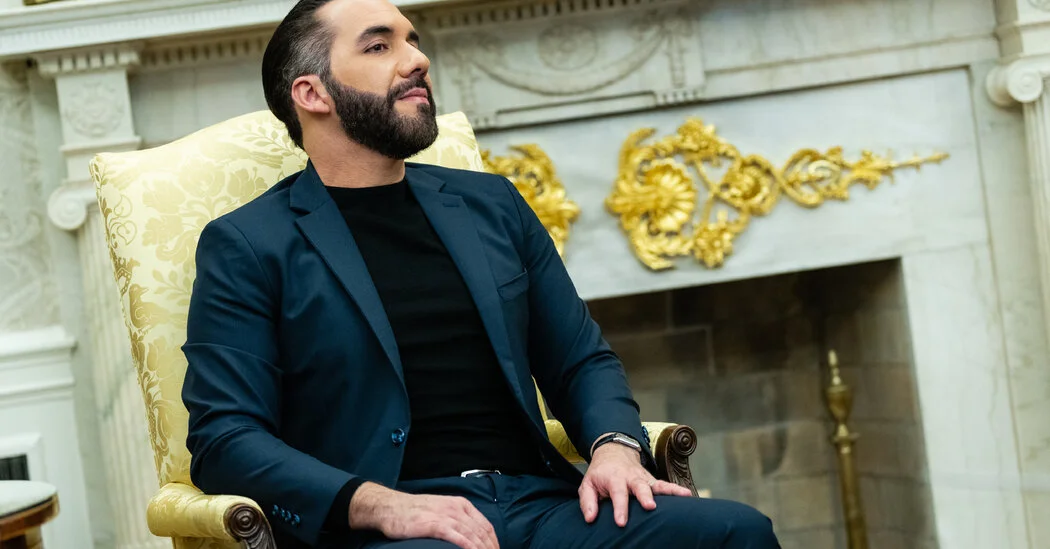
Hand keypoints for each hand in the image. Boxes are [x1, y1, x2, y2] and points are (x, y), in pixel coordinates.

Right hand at [349, 482, 497, 548]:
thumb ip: (456, 520)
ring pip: (472, 535)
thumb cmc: (414, 512)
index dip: (494, 542)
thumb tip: (470, 536)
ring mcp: (445, 515)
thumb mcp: (441, 510)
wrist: (390, 507)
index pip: (485, 525)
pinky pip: (457, 537)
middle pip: (482, 532)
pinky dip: (468, 546)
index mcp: (460, 504)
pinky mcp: (434, 524)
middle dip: (491, 548)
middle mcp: (456, 508)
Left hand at [579, 443, 692, 526]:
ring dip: (669, 490)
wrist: (614, 451)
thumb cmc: (601, 472)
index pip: (617, 493)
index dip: (619, 508)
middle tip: (650, 506)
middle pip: (640, 486)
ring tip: (682, 496)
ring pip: (658, 484)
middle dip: (645, 496)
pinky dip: (677, 490)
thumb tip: (590, 519)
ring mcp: (645, 478)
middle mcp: (631, 477)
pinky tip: (688, 495)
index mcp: (614, 478)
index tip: (621, 522)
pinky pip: (666, 486)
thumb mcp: (587, 484)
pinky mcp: (653, 481)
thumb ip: (588, 502)